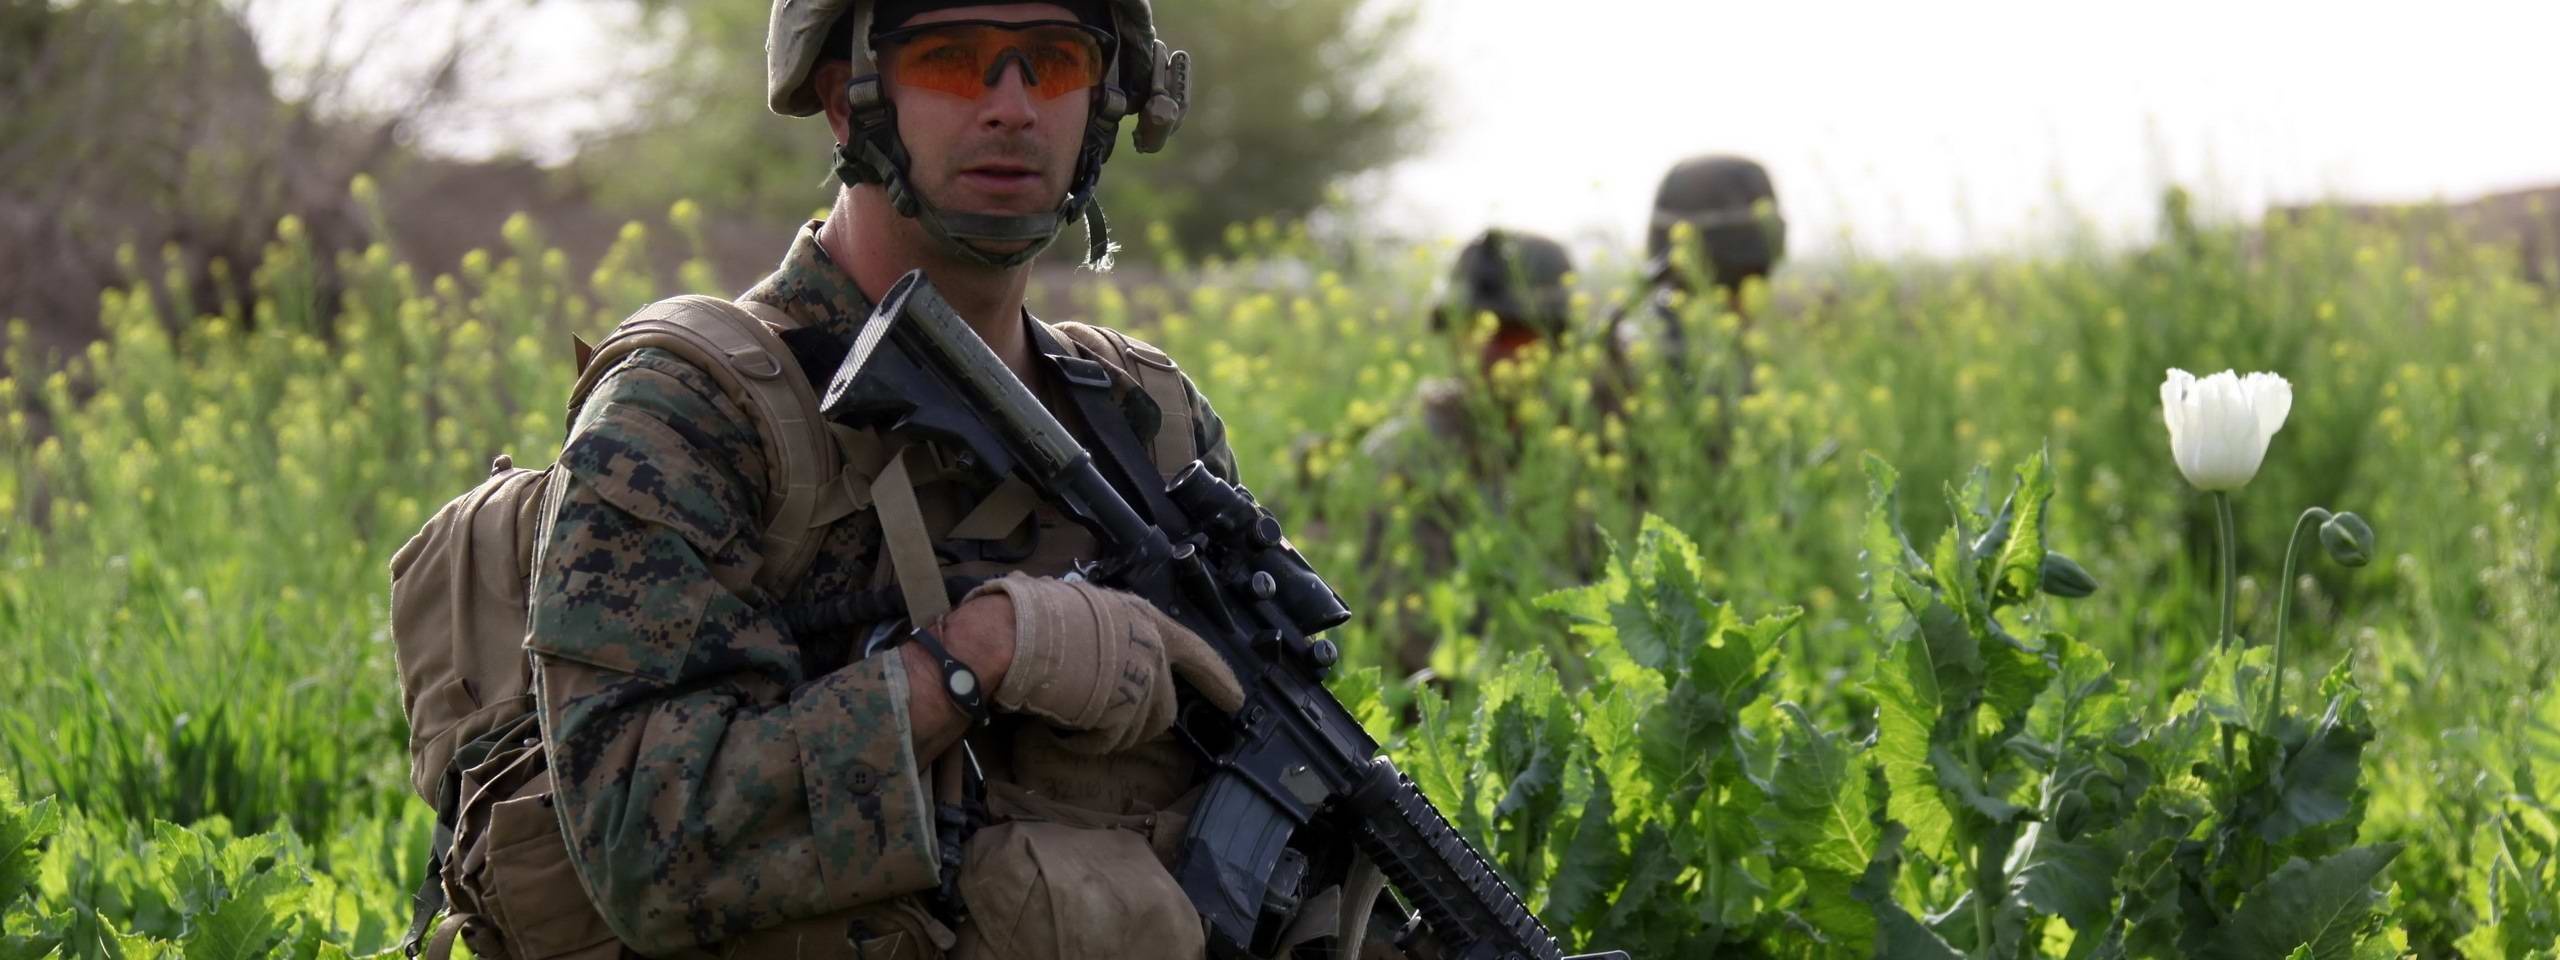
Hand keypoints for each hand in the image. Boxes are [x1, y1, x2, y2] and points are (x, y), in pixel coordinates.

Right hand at [964, 572, 1244, 754]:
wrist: (1014, 635)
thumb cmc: (1033, 615)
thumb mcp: (1082, 608)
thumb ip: (1108, 631)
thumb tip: (1103, 649)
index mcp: (1145, 618)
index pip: (1195, 652)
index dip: (1217, 678)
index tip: (1236, 701)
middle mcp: (1152, 649)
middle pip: (1163, 707)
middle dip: (1133, 718)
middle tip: (1094, 714)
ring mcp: (1142, 682)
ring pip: (1137, 730)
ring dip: (1105, 731)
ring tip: (1068, 712)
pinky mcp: (1125, 713)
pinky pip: (1110, 743)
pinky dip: (1084, 742)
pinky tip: (1061, 724)